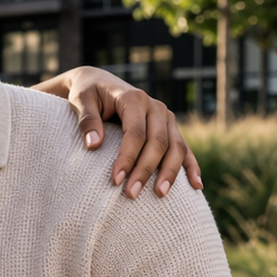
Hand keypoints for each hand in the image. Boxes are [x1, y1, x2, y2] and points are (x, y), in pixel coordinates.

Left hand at [47, 67, 202, 197]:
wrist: (99, 82)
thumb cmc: (88, 93)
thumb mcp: (80, 100)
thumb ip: (87, 120)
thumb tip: (93, 145)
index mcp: (134, 98)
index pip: (136, 133)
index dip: (128, 157)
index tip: (116, 180)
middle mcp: (155, 107)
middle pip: (158, 142)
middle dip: (146, 170)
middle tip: (131, 194)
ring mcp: (166, 118)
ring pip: (175, 147)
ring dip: (170, 172)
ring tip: (160, 194)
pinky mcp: (169, 127)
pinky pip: (184, 148)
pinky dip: (191, 166)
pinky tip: (196, 186)